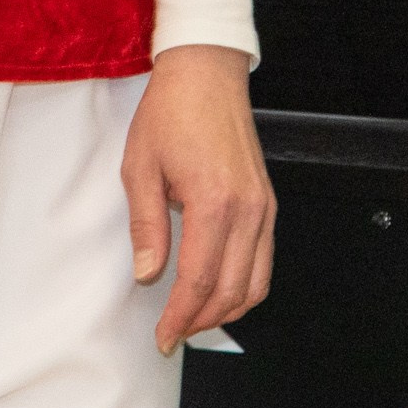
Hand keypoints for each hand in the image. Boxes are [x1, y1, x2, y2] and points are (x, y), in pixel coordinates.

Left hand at [121, 44, 275, 354]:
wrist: (205, 72)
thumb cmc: (171, 110)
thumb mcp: (140, 165)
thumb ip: (146, 225)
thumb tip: (147, 275)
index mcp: (212, 203)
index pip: (198, 281)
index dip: (179, 316)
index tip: (162, 335)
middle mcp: (246, 211)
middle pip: (230, 291)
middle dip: (200, 321)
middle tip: (173, 333)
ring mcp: (263, 207)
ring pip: (255, 284)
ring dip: (226, 310)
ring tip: (194, 318)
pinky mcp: (267, 201)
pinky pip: (264, 260)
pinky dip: (245, 286)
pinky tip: (219, 289)